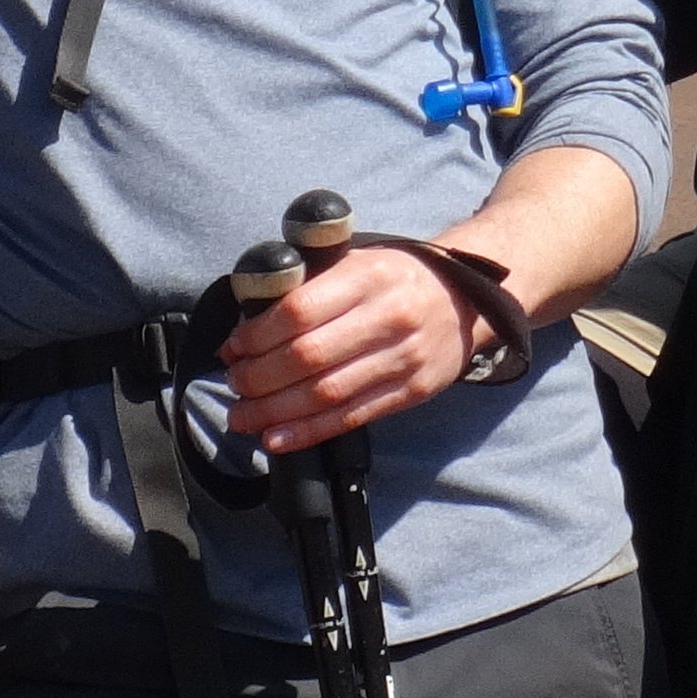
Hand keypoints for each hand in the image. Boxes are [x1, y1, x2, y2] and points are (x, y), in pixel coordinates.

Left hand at [223, 240, 481, 452]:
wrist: (463, 298)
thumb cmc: (395, 278)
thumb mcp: (357, 261)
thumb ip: (310, 283)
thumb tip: (248, 322)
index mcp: (369, 275)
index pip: (299, 311)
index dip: (257, 336)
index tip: (233, 348)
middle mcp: (389, 316)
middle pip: (308, 357)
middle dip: (259, 377)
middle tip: (235, 384)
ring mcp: (404, 358)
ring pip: (326, 394)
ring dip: (275, 411)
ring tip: (243, 416)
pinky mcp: (411, 391)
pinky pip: (352, 417)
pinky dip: (308, 432)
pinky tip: (276, 437)